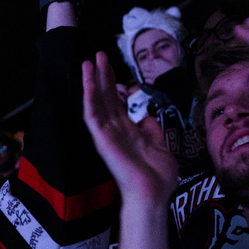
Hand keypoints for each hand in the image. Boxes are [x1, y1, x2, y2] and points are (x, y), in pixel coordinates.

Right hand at [82, 51, 178, 205]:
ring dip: (92, 81)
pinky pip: (92, 115)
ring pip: (96, 102)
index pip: (117, 103)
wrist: (153, 194)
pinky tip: (88, 80)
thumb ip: (150, 127)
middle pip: (106, 97)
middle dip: (103, 75)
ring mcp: (107, 134)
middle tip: (99, 55)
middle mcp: (115, 131)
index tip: (113, 69)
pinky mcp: (101, 139)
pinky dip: (89, 97)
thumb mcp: (160, 143)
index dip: (114, 85)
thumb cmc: (158, 176)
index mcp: (127, 131)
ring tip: (89, 60)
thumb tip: (145, 112)